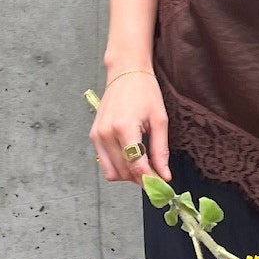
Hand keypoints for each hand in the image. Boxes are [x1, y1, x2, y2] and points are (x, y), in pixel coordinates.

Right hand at [90, 70, 171, 184]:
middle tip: (157, 176)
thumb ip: (160, 150)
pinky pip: (104, 162)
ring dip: (128, 175)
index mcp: (124, 127)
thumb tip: (164, 175)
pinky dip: (119, 166)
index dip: (150, 179)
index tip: (162, 186)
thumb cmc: (145, 91)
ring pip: (111, 172)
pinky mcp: (93, 135)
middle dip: (141, 179)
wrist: (125, 72)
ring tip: (144, 165)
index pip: (136, 165)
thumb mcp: (159, 120)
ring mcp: (97, 135)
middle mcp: (106, 133)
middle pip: (123, 172)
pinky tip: (132, 156)